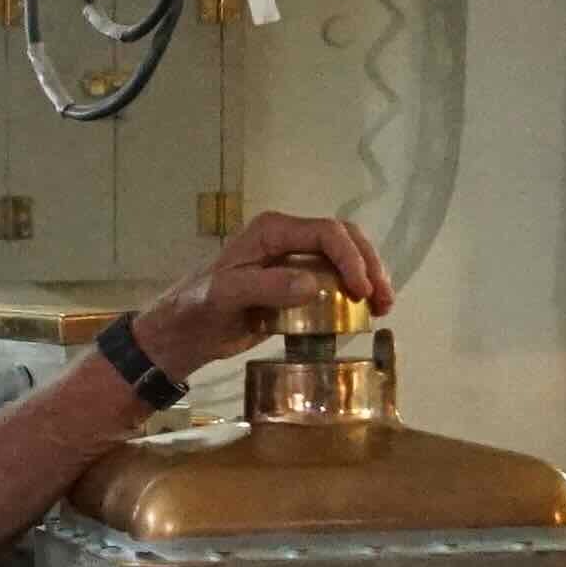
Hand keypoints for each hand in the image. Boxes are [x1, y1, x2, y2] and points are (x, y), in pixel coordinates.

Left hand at [132, 208, 396, 374]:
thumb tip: (313, 284)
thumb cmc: (197, 310)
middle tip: (384, 299)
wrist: (182, 335)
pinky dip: (353, 293)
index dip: (350, 258)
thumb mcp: (226, 296)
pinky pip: (333, 281)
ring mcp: (293, 262)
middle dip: (369, 264)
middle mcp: (287, 240)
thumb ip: (267, 287)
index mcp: (271, 231)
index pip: (325, 233)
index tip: (362, 291)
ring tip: (383, 307)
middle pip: (343, 239)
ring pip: (344, 257)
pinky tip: (365, 313)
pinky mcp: (295, 286)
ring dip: (368, 278)